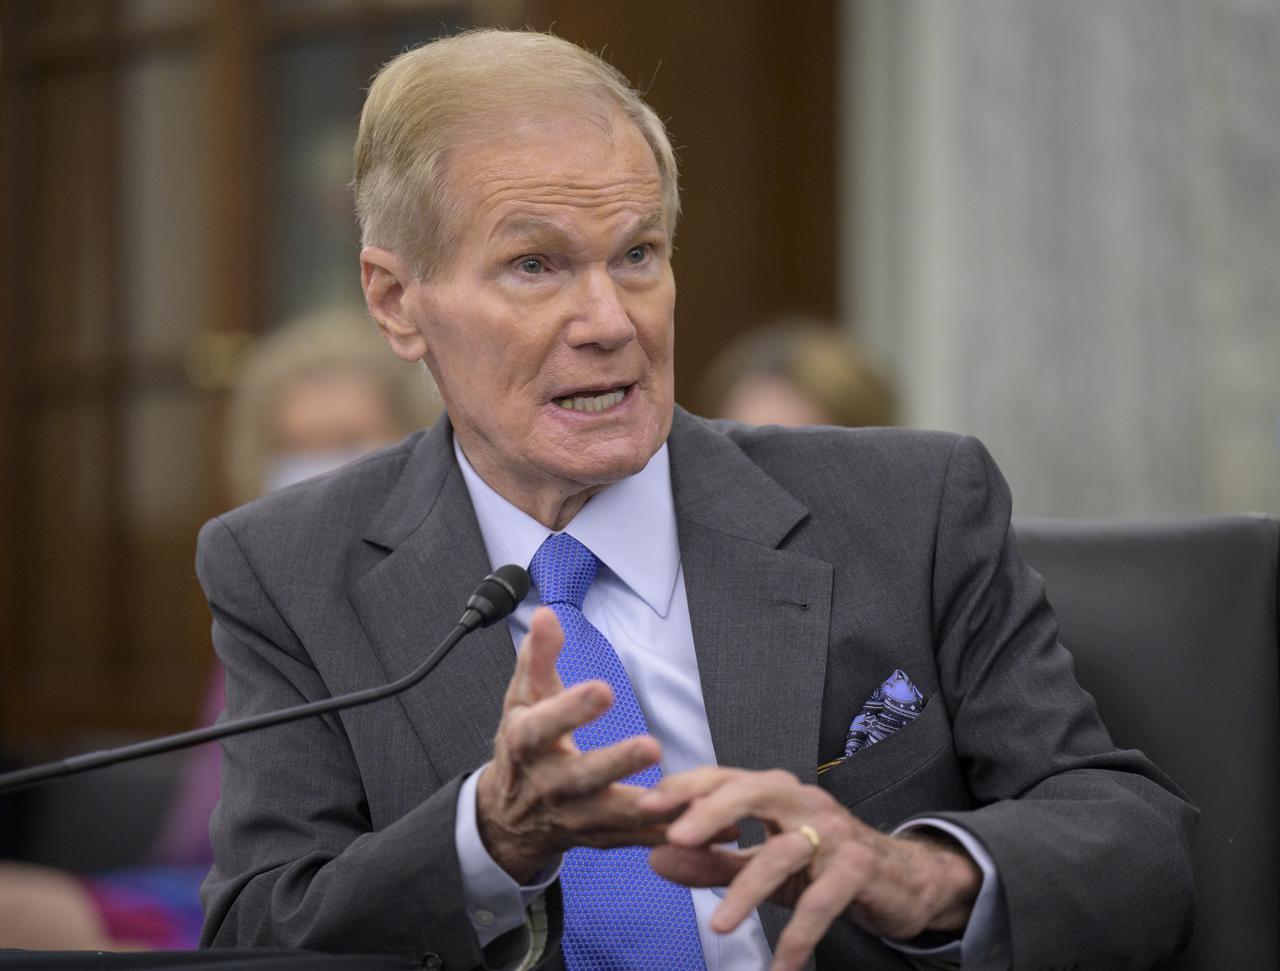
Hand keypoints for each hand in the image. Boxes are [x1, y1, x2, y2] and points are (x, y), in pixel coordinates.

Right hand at [475, 607, 668, 881]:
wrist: (506, 817)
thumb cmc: (522, 747)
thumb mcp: (522, 699)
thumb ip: (538, 657)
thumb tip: (547, 613)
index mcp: (526, 743)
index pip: (544, 726)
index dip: (571, 709)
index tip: (604, 689)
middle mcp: (549, 784)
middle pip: (582, 777)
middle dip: (615, 763)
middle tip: (651, 746)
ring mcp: (574, 816)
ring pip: (614, 816)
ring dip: (652, 808)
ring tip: (689, 797)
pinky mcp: (600, 838)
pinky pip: (638, 838)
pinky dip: (671, 834)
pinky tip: (709, 828)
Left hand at [642, 767, 980, 970]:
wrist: (902, 880)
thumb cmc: (822, 864)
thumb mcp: (762, 863)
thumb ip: (711, 859)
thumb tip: (655, 857)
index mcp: (774, 792)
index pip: (723, 777)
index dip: (684, 788)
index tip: (644, 807)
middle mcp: (802, 800)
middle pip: (752, 791)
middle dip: (712, 811)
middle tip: (676, 835)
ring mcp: (833, 832)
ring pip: (783, 851)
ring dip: (747, 889)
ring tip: (720, 926)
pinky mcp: (858, 868)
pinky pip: (822, 902)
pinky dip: (799, 936)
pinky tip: (780, 967)